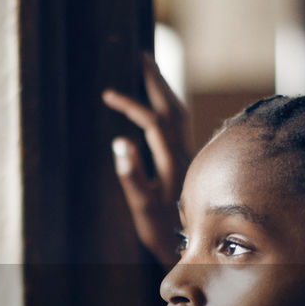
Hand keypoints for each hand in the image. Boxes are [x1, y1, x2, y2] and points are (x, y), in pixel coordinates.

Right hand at [103, 52, 190, 269]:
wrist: (197, 250)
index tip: (107, 94)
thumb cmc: (164, 232)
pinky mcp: (190, 162)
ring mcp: (190, 157)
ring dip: (165, 91)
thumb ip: (132, 174)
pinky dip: (169, 107)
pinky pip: (180, 125)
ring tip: (151, 72)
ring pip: (180, 114)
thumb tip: (120, 141)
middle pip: (173, 108)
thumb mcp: (142, 207)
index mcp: (172, 162)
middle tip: (142, 56)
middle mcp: (185, 155)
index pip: (151, 122)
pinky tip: (161, 108)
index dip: (130, 104)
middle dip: (156, 81)